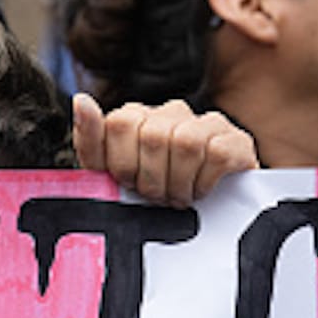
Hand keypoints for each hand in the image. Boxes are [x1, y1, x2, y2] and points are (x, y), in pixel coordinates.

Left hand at [73, 94, 257, 207]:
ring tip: (179, 197)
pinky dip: (204, 182)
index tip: (130, 184)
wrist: (207, 216)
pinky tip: (201, 191)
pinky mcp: (236, 140)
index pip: (118, 123)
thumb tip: (81, 100)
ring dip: (179, 183)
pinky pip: (218, 154)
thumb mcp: (110, 176)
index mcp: (136, 117)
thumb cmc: (152, 193)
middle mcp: (171, 112)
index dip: (123, 165)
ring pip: (186, 142)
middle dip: (152, 180)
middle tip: (158, 198)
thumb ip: (91, 140)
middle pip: (152, 136)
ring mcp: (206, 123)